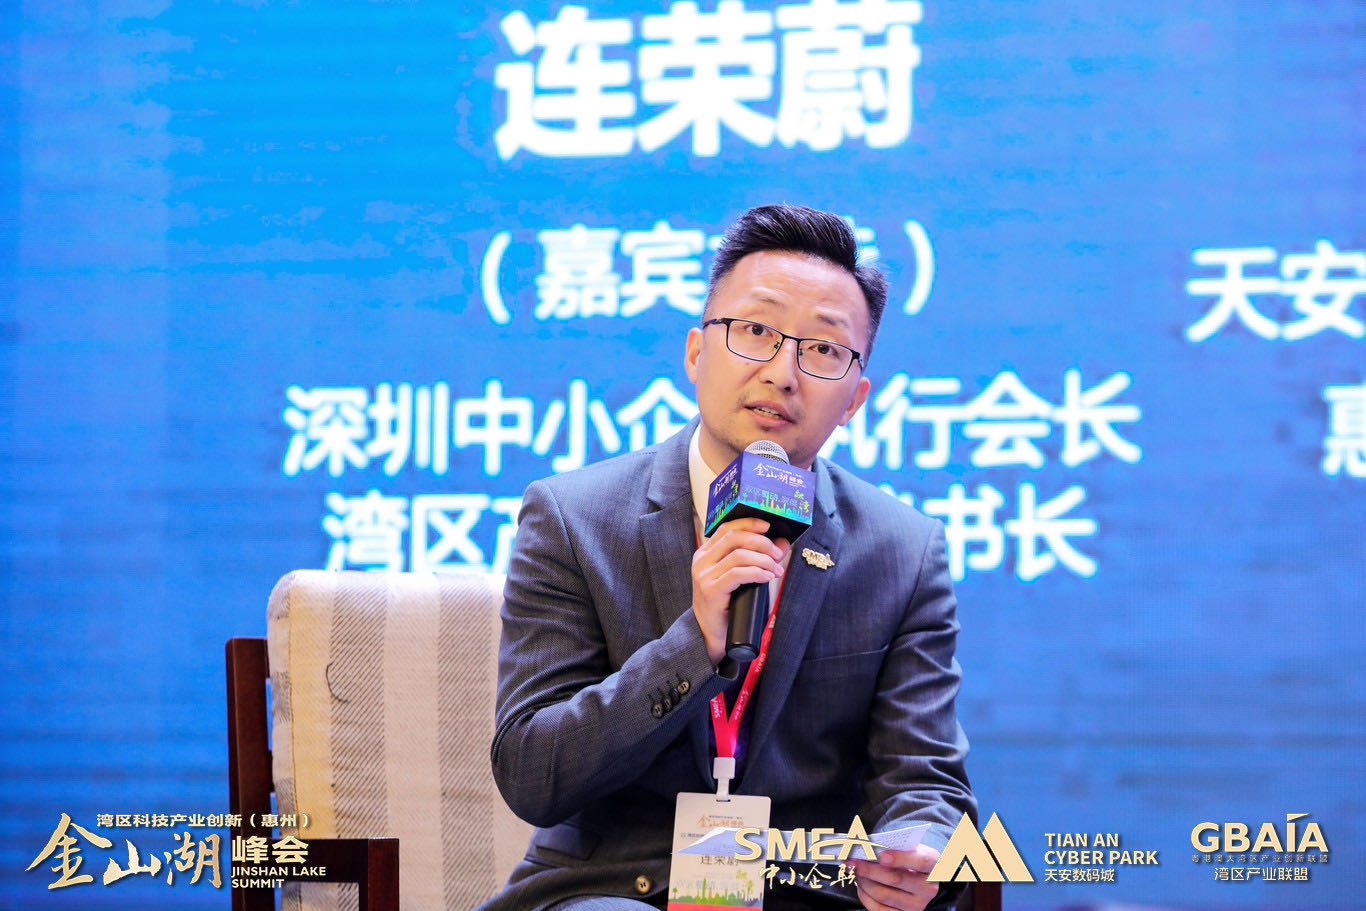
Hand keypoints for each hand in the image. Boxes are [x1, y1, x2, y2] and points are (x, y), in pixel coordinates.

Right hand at [691, 517, 788, 665]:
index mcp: (706, 553)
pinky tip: (767, 577)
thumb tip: (782, 542)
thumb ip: (758, 558)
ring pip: (738, 555)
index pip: (727, 527)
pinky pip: (737, 573)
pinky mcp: (711, 590)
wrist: (710, 634)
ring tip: (776, 570)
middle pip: (734, 537)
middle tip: (778, 554)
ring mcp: (704, 575)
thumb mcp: (742, 577)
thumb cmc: (728, 604)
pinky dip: (757, 572)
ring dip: (764, 560)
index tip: (768, 526)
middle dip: (761, 542)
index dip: (749, 523)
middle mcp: (702, 561)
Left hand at [849, 844, 940, 910]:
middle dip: (869, 869)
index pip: (920, 861)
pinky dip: (864, 894)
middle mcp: (929, 889)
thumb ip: (893, 846)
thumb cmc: (909, 857)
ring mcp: (917, 905)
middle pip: (896, 879)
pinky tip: (860, 884)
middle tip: (853, 860)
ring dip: (864, 880)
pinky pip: (877, 908)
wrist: (916, 876)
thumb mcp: (908, 847)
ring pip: (883, 894)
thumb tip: (865, 847)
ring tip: (854, 869)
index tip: (881, 855)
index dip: (900, 858)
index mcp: (934, 866)